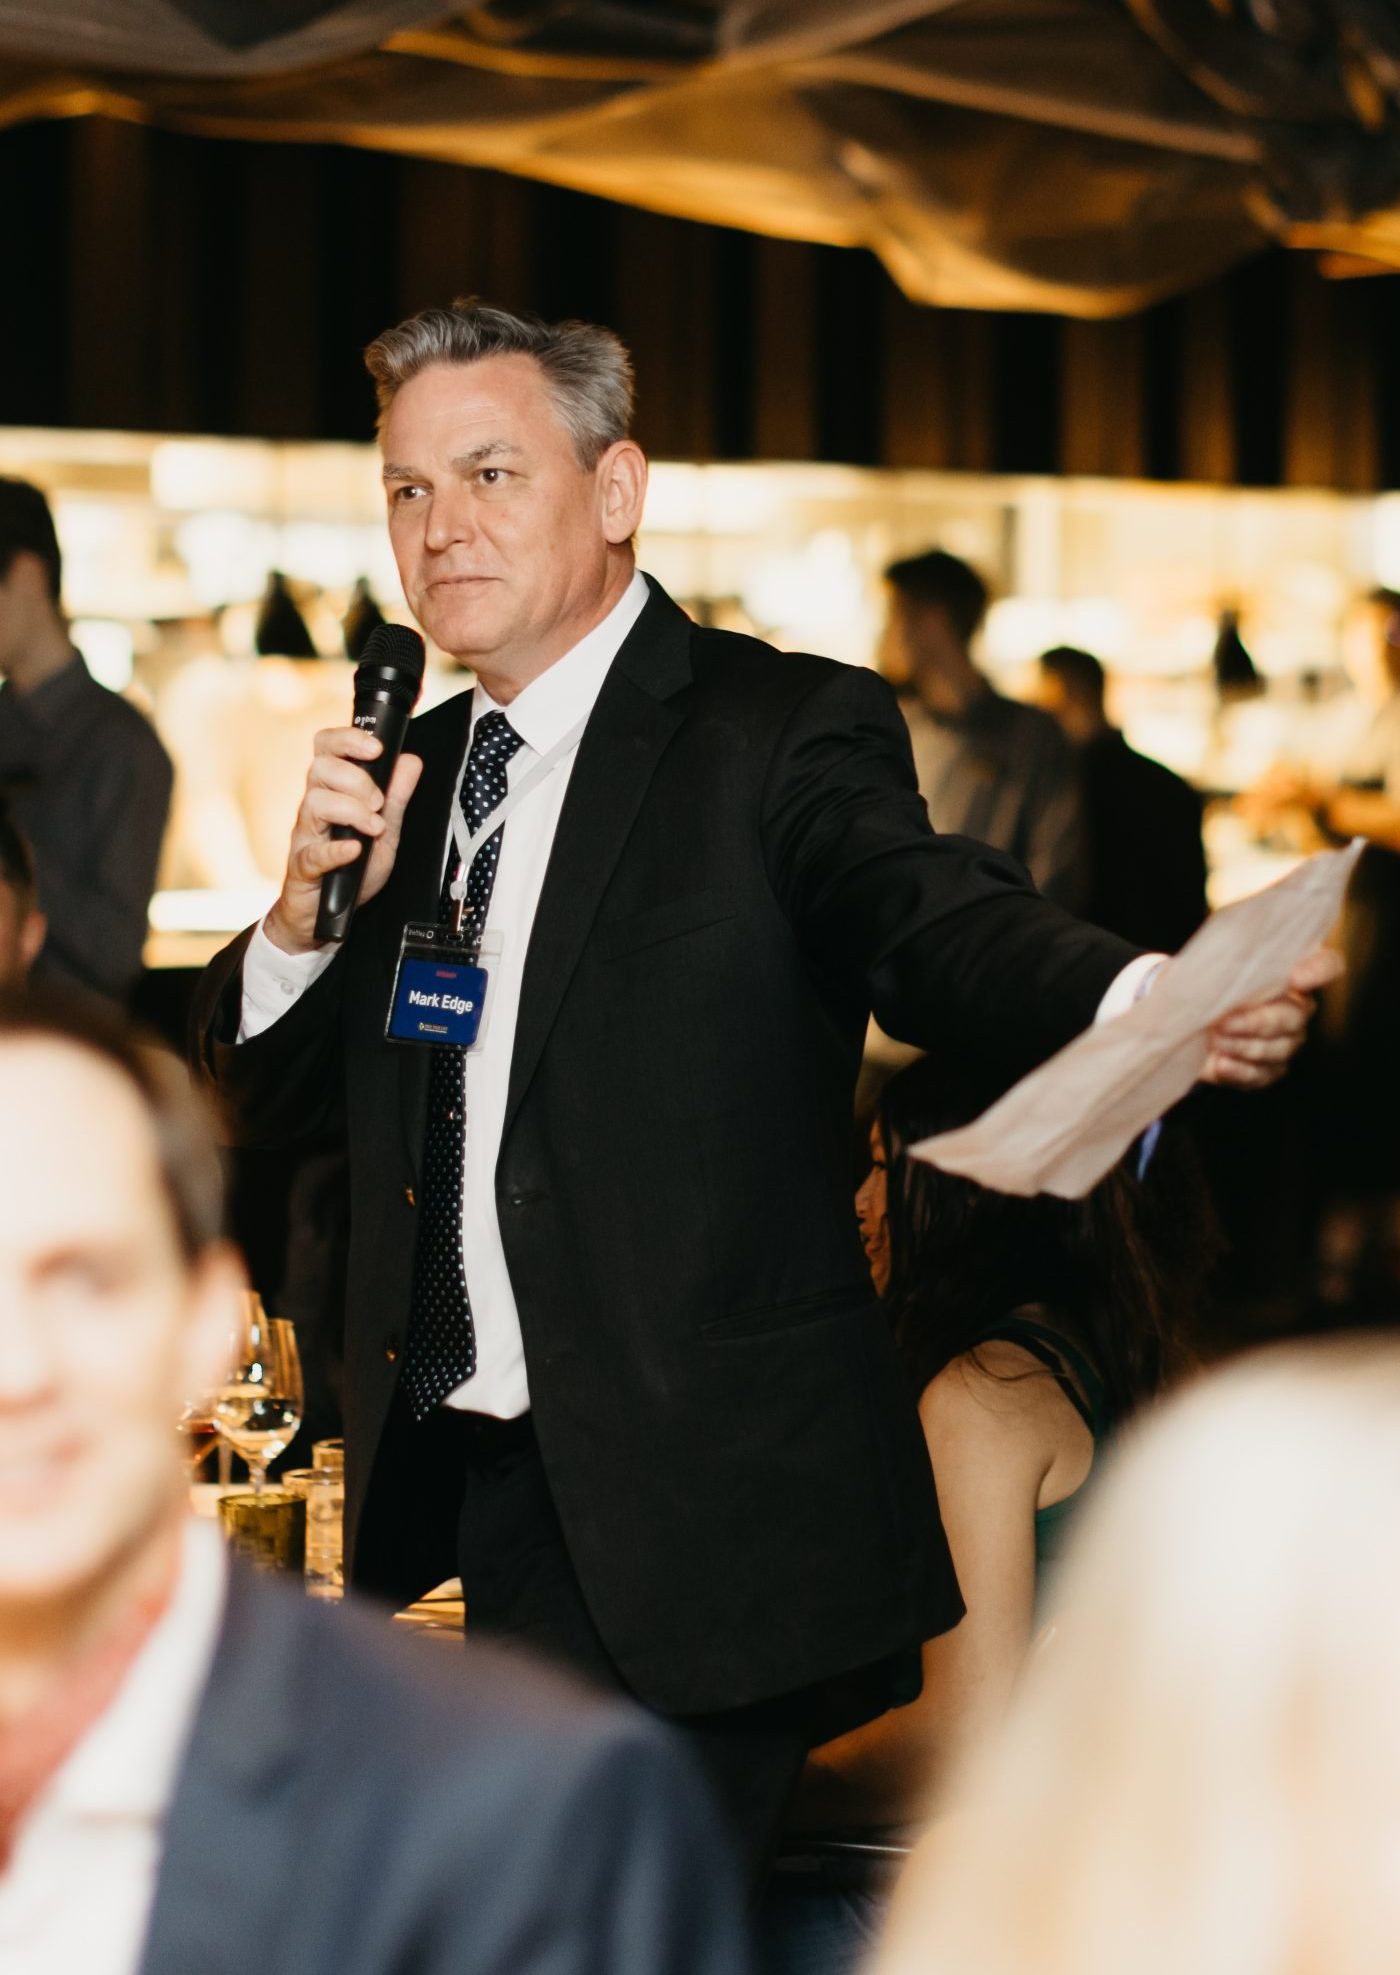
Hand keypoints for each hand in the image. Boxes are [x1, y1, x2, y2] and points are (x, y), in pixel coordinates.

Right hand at [265, 728, 423, 954]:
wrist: (326, 915)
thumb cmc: (352, 868)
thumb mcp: (385, 831)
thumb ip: (397, 797)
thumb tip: (410, 760)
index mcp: (331, 791)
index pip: (326, 747)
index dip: (348, 739)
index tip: (376, 749)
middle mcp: (313, 807)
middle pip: (320, 769)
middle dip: (357, 779)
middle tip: (379, 803)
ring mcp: (305, 835)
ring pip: (314, 803)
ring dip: (351, 811)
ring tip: (374, 829)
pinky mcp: (303, 866)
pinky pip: (313, 852)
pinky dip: (336, 849)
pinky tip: (354, 850)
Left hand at [1200, 946, 1343, 1088]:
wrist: (1186, 1017)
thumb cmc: (1205, 983)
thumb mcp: (1209, 965)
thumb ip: (1221, 962)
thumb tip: (1213, 968)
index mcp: (1291, 971)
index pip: (1327, 966)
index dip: (1319, 971)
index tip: (1296, 977)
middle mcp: (1297, 1008)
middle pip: (1294, 1017)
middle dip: (1257, 1021)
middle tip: (1223, 1022)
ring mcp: (1287, 1041)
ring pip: (1278, 1049)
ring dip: (1243, 1046)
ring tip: (1214, 1039)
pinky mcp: (1269, 1070)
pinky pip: (1261, 1074)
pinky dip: (1238, 1071)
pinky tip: (1219, 1063)